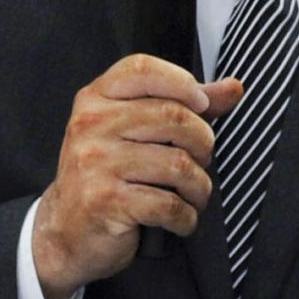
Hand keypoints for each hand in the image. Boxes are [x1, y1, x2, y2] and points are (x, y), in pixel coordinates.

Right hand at [29, 55, 245, 298]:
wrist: (65, 230)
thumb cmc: (106, 174)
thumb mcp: (132, 131)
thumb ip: (180, 105)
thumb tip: (233, 88)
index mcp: (95, 99)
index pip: (142, 69)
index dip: (182, 82)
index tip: (201, 105)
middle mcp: (90, 125)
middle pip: (174, 117)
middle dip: (203, 144)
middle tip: (199, 162)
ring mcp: (95, 162)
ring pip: (179, 164)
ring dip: (199, 188)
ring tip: (193, 195)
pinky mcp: (105, 200)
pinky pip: (169, 204)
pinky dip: (186, 217)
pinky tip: (179, 219)